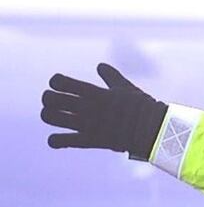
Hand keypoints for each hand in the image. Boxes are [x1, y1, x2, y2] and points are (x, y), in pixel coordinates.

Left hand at [41, 63, 166, 159]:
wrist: (152, 130)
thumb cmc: (142, 107)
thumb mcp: (126, 88)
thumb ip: (110, 76)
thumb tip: (100, 65)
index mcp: (95, 92)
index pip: (60, 82)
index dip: (56, 82)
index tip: (60, 84)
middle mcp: (87, 107)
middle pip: (51, 99)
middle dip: (48, 98)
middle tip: (53, 100)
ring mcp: (86, 124)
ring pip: (50, 118)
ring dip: (48, 115)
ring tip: (55, 116)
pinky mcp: (88, 140)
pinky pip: (60, 141)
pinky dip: (54, 140)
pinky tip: (58, 138)